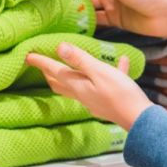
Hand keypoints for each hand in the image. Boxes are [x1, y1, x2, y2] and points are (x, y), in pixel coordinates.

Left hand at [26, 42, 151, 129]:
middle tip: (43, 65)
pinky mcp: (108, 102)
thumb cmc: (119, 93)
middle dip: (50, 73)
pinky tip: (123, 63)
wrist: (138, 118)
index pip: (55, 71)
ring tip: (69, 68)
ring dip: (70, 77)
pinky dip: (109, 73)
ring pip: (78, 86)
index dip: (42, 62)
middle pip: (61, 83)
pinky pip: (103, 85)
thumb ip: (80, 60)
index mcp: (78, 85)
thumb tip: (60, 47)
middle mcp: (83, 94)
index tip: (28, 55)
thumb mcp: (99, 72)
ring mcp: (95, 100)